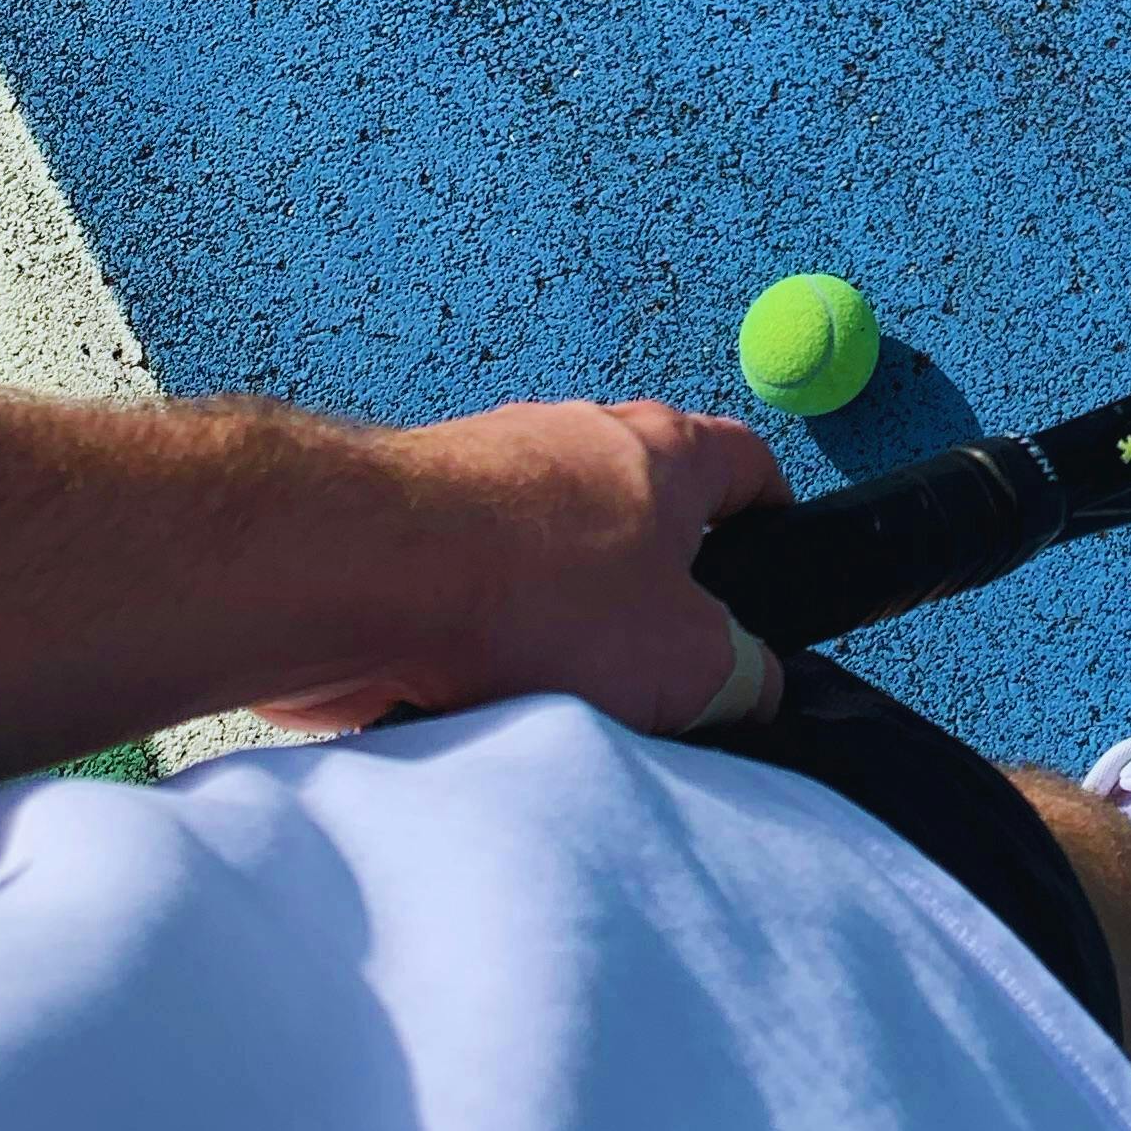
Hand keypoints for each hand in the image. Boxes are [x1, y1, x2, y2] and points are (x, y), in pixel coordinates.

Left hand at [254, 397, 791, 740]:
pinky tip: (471, 688)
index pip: (746, 463)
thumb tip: (750, 683)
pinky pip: (472, 584)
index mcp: (663, 448)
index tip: (773, 566)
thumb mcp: (689, 664)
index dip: (772, 519)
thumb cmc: (533, 594)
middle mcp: (577, 437)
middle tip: (653, 670)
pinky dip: (479, 635)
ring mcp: (488, 469)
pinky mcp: (413, 519)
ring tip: (549, 693)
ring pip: (552, 554)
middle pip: (641, 513)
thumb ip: (742, 674)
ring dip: (556, 621)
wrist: (357, 570)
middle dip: (649, 594)